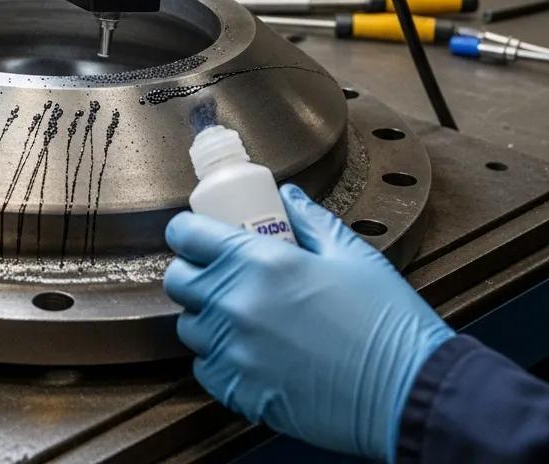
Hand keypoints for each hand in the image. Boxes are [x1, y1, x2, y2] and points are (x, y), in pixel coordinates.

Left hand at [164, 185, 452, 461]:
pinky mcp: (240, 391)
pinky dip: (218, 360)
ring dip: (206, 318)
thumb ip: (309, 220)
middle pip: (178, 280)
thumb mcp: (350, 254)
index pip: (185, 235)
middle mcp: (235, 304)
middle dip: (192, 273)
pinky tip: (249, 353)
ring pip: (189, 327)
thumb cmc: (386, 323)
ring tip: (241, 317)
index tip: (199, 236)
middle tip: (219, 275)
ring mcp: (234, 350)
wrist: (409, 391)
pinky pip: (205, 369)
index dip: (188, 232)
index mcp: (257, 261)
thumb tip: (287, 197)